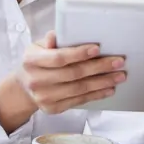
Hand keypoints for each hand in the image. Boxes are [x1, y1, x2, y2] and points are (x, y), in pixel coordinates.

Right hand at [0, 31, 125, 132]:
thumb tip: (58, 34)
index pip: (58, 58)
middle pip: (73, 74)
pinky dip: (96, 94)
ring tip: (119, 76)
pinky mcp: (53, 108)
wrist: (24, 87)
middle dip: (99, 67)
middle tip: (118, 62)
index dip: (79, 53)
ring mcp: (45, 97)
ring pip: (79, 89)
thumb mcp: (37, 46)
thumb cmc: (37, 62)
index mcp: (32, 60)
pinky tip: (109, 88)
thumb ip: (50, 40)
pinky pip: (79, 101)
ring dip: (102, 82)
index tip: (97, 48)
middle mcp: (37, 80)